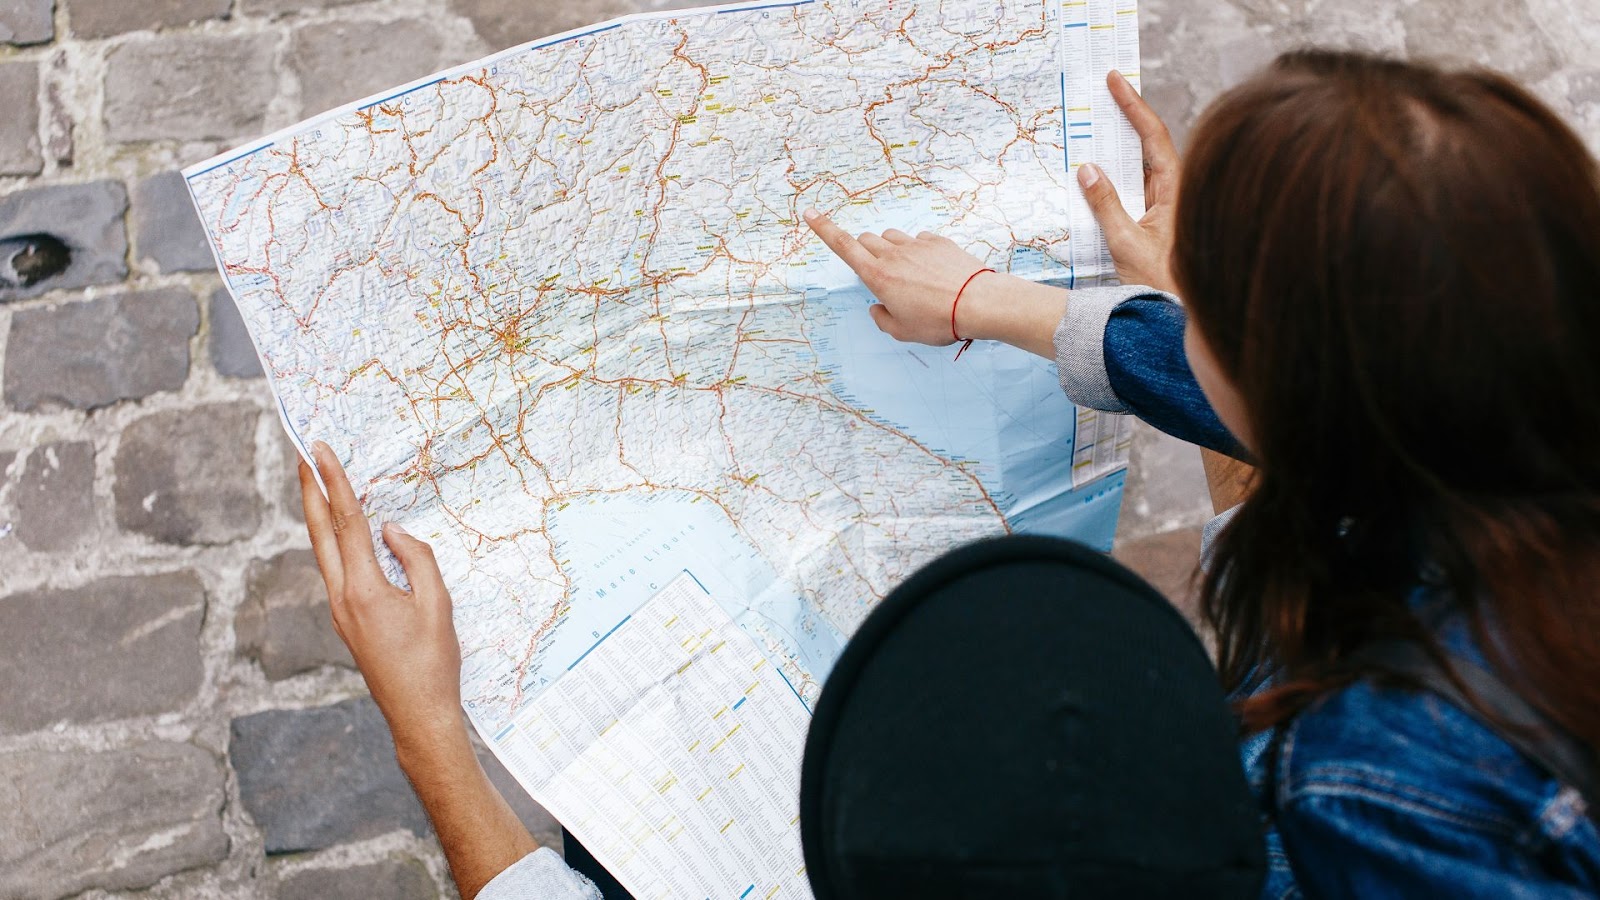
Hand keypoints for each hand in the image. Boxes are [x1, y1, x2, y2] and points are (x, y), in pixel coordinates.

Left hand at [300, 441, 465, 759]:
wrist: (417, 714)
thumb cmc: (434, 662)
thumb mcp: (438, 605)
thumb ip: (417, 560)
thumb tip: (391, 531)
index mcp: (365, 590)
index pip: (347, 523)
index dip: (335, 483)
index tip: (321, 451)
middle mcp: (342, 598)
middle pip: (319, 533)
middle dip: (310, 491)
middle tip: (302, 455)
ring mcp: (340, 611)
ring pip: (323, 552)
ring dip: (319, 515)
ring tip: (318, 484)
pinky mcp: (346, 621)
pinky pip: (337, 570)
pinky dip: (335, 542)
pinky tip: (342, 532)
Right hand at [803, 208, 995, 344]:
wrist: (978, 303)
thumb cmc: (938, 321)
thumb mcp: (903, 332)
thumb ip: (882, 319)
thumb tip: (877, 307)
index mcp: (878, 276)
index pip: (843, 246)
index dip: (823, 229)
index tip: (810, 214)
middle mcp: (893, 254)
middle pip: (866, 239)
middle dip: (864, 251)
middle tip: (878, 273)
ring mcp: (917, 245)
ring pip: (891, 236)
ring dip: (889, 249)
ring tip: (906, 272)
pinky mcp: (938, 242)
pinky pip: (918, 239)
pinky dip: (916, 250)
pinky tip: (930, 268)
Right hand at [1076, 70, 1180, 293]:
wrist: (1179, 316)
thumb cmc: (1162, 284)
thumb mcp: (1126, 244)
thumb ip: (1105, 205)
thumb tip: (1087, 169)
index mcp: (1175, 190)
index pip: (1153, 136)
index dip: (1133, 105)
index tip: (1115, 81)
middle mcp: (1173, 192)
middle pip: (1147, 143)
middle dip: (1124, 116)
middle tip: (1101, 92)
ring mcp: (1165, 204)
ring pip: (1139, 167)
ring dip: (1116, 147)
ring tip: (1092, 124)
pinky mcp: (1155, 219)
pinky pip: (1133, 188)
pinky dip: (1114, 176)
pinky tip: (1094, 172)